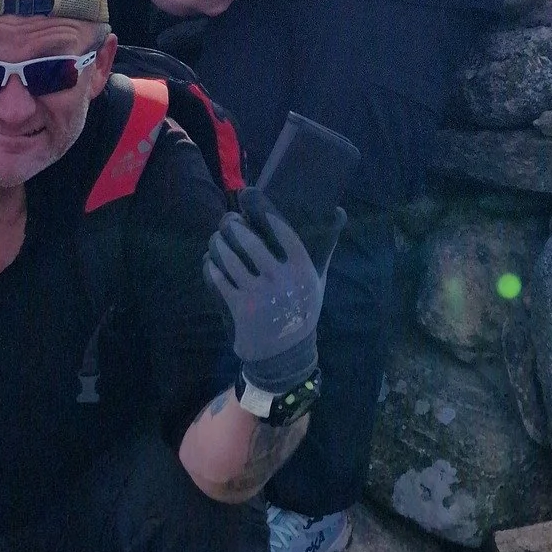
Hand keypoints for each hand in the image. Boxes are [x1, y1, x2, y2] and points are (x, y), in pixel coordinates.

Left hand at [204, 191, 337, 391]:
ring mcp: (260, 294)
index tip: (249, 196)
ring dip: (219, 244)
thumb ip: (325, 248)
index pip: (282, 229)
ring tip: (216, 238)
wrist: (286, 355)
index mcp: (303, 269)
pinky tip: (211, 261)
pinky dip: (212, 267)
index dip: (262, 210)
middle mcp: (282, 280)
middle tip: (228, 220)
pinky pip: (221, 279)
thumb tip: (339, 212)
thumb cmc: (303, 311)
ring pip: (231, 258)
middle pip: (250, 240)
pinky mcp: (241, 308)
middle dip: (233, 225)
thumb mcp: (318, 281)